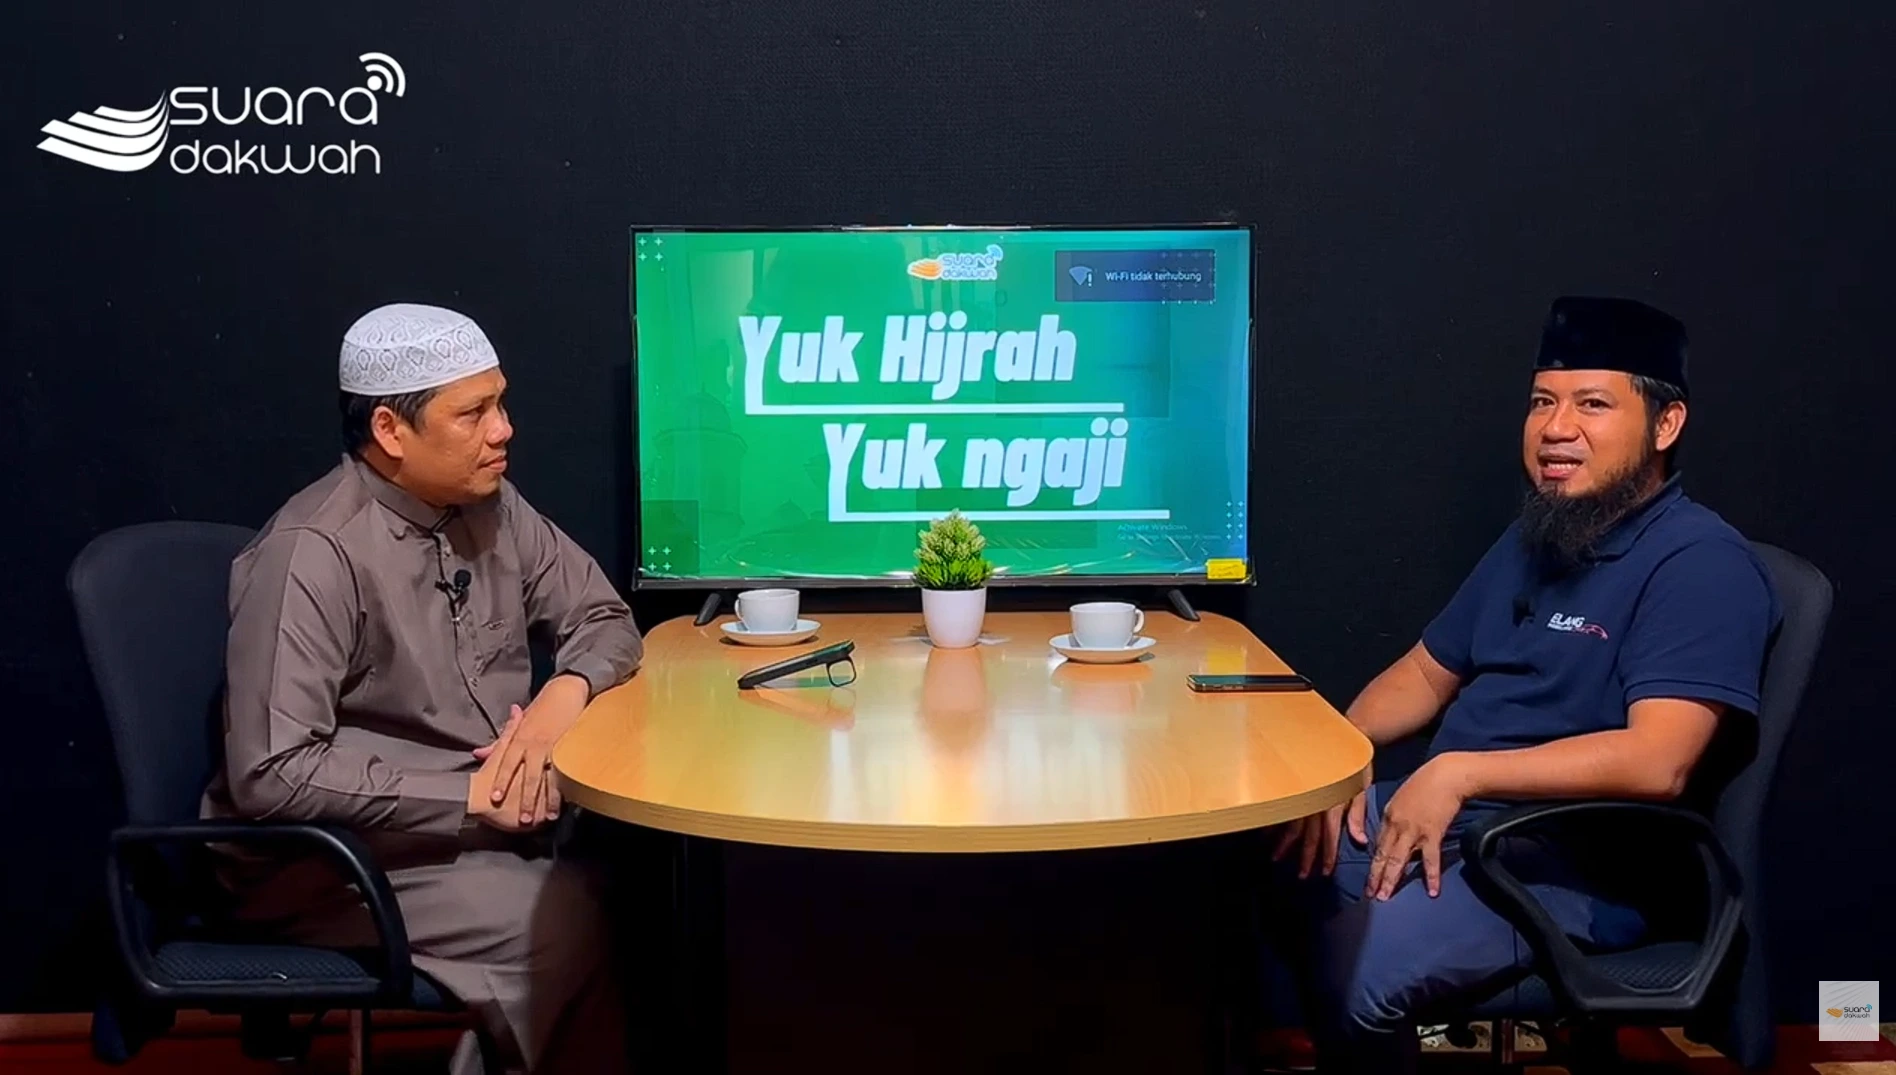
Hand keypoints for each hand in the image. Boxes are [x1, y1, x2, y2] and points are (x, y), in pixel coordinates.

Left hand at [475, 676, 589, 826]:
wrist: (564, 694)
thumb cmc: (539, 711)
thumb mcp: (517, 726)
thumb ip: (498, 743)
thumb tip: (477, 753)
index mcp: (520, 739)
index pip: (507, 764)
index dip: (501, 781)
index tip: (495, 799)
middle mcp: (536, 745)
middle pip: (530, 776)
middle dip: (527, 798)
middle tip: (524, 819)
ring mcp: (555, 748)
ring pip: (551, 779)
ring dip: (550, 799)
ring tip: (550, 817)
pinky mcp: (570, 750)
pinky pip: (568, 772)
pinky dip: (568, 787)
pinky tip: (569, 801)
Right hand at [1272, 763, 1371, 877]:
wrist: (1336, 740)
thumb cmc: (1351, 766)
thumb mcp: (1359, 790)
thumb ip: (1356, 816)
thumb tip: (1360, 840)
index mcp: (1332, 805)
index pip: (1329, 836)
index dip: (1328, 855)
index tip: (1325, 872)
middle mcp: (1314, 804)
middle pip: (1308, 836)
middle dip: (1305, 857)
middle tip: (1302, 875)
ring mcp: (1301, 796)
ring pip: (1290, 825)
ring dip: (1284, 844)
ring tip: (1277, 858)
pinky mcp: (1292, 789)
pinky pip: (1281, 809)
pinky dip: (1273, 823)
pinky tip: (1267, 834)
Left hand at [1364, 754, 1469, 899]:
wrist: (1447, 775)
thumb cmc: (1426, 783)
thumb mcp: (1403, 798)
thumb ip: (1397, 817)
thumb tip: (1396, 835)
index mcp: (1388, 816)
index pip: (1378, 845)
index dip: (1373, 863)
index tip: (1369, 877)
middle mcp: (1396, 825)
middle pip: (1382, 855)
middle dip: (1375, 876)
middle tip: (1370, 895)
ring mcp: (1413, 830)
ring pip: (1397, 859)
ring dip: (1390, 880)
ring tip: (1384, 896)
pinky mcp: (1431, 833)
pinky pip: (1429, 859)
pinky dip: (1431, 876)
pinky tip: (1432, 891)